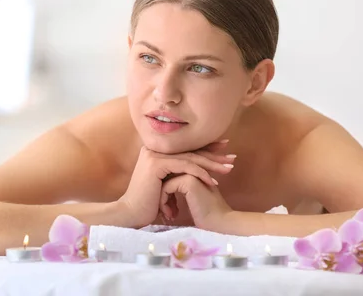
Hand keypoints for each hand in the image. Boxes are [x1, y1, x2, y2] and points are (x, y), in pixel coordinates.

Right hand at [117, 141, 234, 227]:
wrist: (131, 214)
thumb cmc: (149, 204)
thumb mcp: (166, 185)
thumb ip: (177, 174)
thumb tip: (195, 171)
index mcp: (157, 150)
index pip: (186, 147)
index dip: (206, 147)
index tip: (224, 149)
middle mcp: (154, 148)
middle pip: (190, 150)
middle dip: (213, 153)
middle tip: (232, 156)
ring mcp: (154, 154)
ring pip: (190, 157)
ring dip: (211, 164)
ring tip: (228, 169)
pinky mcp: (156, 164)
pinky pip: (184, 166)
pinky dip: (200, 173)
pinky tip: (213, 181)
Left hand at [159, 174, 233, 230]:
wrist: (220, 223)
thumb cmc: (206, 214)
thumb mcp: (191, 196)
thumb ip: (180, 187)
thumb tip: (159, 189)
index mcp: (193, 167)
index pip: (168, 174)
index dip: (165, 192)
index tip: (167, 208)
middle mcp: (192, 165)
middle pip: (164, 176)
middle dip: (161, 196)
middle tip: (164, 212)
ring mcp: (191, 172)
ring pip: (163, 181)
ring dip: (162, 200)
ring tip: (168, 214)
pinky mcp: (189, 181)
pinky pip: (166, 187)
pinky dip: (164, 202)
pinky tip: (171, 214)